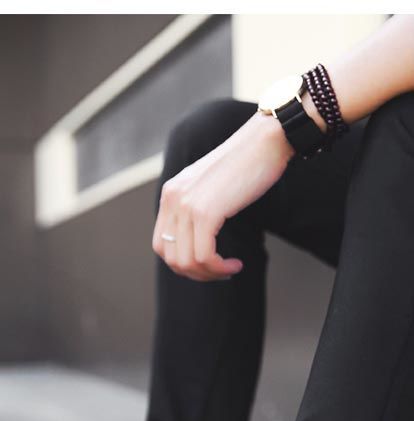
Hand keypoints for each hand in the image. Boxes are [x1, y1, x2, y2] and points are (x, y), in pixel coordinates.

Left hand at [152, 112, 293, 280]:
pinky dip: (219, 267)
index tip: (207, 265)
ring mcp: (186, 205)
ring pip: (187, 261)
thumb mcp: (209, 187)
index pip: (161, 245)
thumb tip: (196, 245)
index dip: (182, 263)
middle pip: (171, 258)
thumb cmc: (247, 165)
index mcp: (170, 194)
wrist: (265, 140)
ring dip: (210, 273)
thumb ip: (196, 209)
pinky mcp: (205, 212)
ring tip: (230, 269)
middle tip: (220, 272)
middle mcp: (172, 199)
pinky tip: (235, 264)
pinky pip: (204, 256)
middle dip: (196, 273)